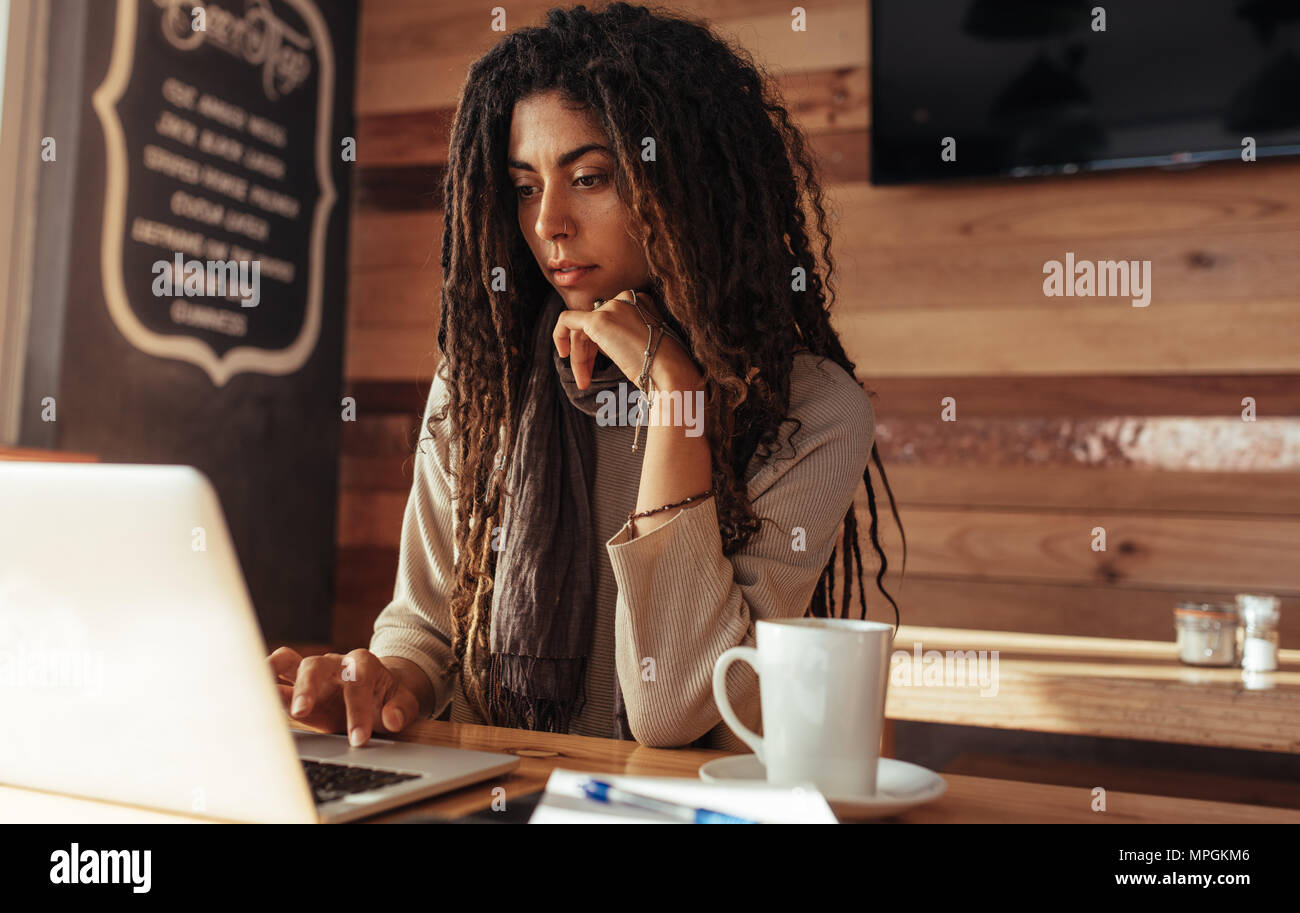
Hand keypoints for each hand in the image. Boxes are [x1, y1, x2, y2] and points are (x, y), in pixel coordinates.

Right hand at [269, 647, 421, 746]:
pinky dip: (261, 684)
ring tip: (259, 696)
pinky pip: (274, 679)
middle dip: (307, 687)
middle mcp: (333, 663)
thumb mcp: (403, 702)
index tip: (357, 739)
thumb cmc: (387, 697)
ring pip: (287, 662)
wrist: (377, 691)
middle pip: (315, 665)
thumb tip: (392, 719)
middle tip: (301, 713)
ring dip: (273, 677)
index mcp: (362, 664)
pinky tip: (247, 697)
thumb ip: (401, 709)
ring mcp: (311, 673)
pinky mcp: (295, 687)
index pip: (358, 682)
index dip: (357, 710)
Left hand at [553, 288, 694, 389]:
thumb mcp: (647, 345)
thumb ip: (626, 337)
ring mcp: (613, 307)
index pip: (611, 317)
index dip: (602, 343)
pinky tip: (564, 355)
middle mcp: (628, 298)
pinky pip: (567, 320)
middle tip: (586, 376)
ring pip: (583, 327)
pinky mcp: (599, 320)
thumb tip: (602, 345)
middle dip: (588, 351)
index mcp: (643, 301)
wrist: (671, 370)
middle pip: (596, 322)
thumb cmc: (665, 366)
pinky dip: (560, 336)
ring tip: (584, 380)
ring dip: (580, 356)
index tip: (603, 362)